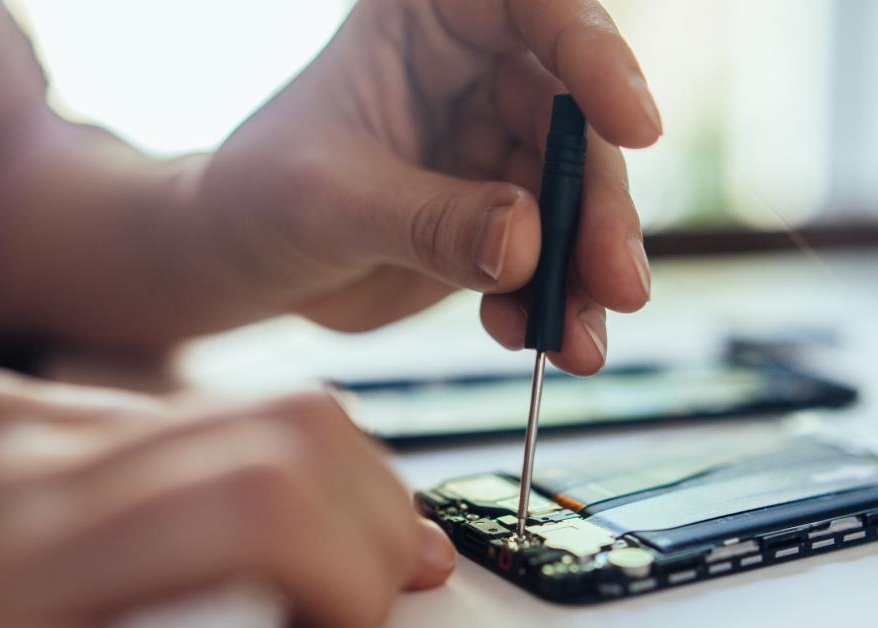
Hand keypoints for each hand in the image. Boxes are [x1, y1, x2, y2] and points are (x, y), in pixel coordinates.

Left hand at [196, 0, 659, 374]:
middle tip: (618, 283)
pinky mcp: (500, 221)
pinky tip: (533, 340)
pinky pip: (548, 259)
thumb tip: (526, 243)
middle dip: (599, 210)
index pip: (535, 8)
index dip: (596, 56)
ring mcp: (495, 152)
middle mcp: (477, 76)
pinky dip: (550, 304)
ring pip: (574, 203)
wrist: (243, 264)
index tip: (634, 127)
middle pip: (575, 126)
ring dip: (585, 276)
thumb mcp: (329, 202)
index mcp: (430, 22)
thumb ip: (426, 220)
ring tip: (579, 344)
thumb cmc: (259, 197)